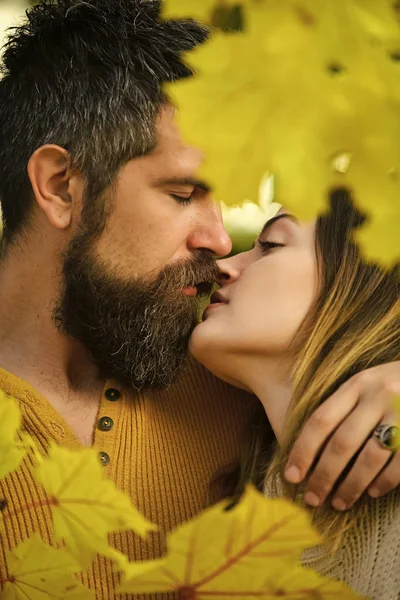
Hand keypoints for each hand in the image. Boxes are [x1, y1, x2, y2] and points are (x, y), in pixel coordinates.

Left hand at [284, 362, 399, 510]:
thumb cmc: (393, 385)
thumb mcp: (367, 385)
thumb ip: (343, 407)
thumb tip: (310, 451)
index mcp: (357, 385)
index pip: (321, 420)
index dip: (303, 451)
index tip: (291, 476)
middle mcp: (378, 396)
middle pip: (342, 442)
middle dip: (324, 475)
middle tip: (313, 499)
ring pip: (370, 458)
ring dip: (351, 486)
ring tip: (339, 503)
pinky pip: (399, 463)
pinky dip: (384, 482)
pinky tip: (372, 493)